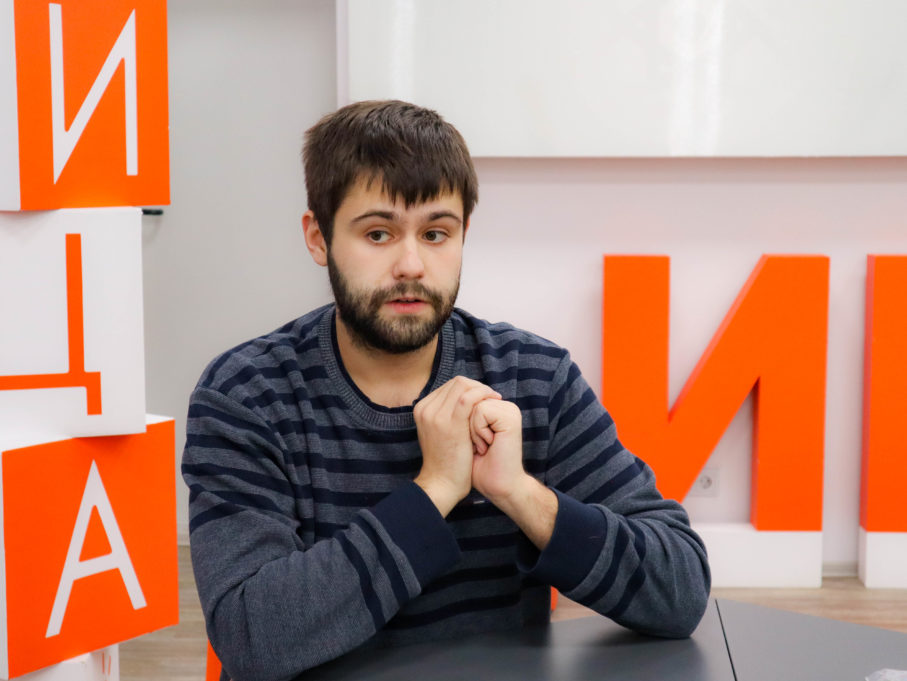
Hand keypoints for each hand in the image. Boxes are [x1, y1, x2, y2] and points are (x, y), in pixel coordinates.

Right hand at [413, 376, 500, 515]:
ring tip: (495, 401)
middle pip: (457, 382)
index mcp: (423, 409)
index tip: (485, 398)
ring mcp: (436, 415)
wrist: (442, 484)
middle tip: (493, 398)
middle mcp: (426, 408)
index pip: (451, 386)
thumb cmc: (446, 462)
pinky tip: (494, 403)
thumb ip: (446, 415)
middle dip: (478, 387)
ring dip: (482, 391)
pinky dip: (483, 396)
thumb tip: (465, 400)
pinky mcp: (450, 423)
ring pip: (463, 386)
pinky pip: (469, 397)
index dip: (471, 388)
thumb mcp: (439, 433)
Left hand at [471, 399, 557, 549]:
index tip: (471, 440)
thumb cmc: (476, 465)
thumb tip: (450, 397)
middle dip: (465, 422)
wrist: (495, 486)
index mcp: (495, 408)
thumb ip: (462, 413)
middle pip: (468, 396)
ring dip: (471, 427)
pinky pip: (481, 411)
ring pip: (473, 403)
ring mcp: (510, 410)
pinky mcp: (511, 417)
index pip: (466, 395)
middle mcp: (504, 406)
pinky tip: (487, 445)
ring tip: (481, 446)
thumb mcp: (464, 433)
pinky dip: (478, 430)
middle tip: (477, 444)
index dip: (461, 417)